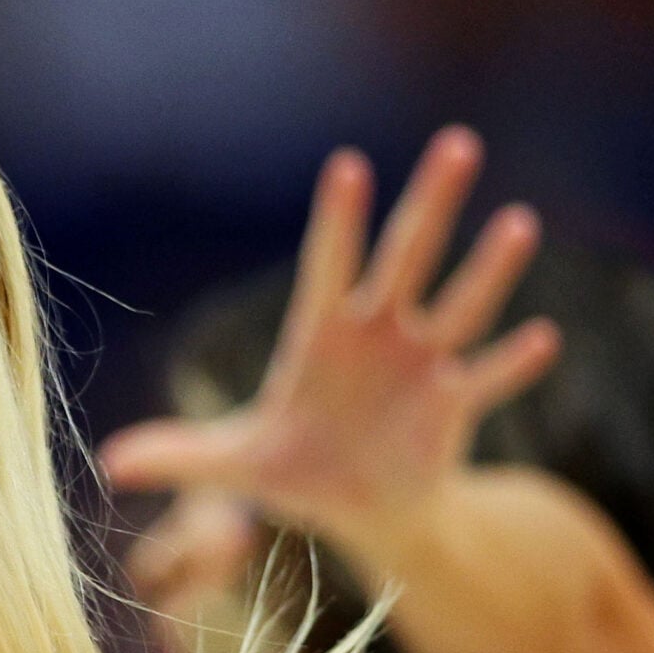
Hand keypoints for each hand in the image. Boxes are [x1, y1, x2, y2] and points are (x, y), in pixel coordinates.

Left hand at [100, 127, 560, 571]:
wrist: (363, 509)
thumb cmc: (299, 469)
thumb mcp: (235, 464)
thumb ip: (179, 454)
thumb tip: (109, 462)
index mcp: (322, 336)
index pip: (328, 266)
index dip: (337, 221)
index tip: (349, 166)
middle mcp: (379, 336)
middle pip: (406, 260)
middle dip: (429, 207)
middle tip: (458, 143)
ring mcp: (423, 366)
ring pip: (461, 307)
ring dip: (490, 270)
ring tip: (520, 222)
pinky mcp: (454, 407)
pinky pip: (489, 379)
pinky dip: (514, 363)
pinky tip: (544, 336)